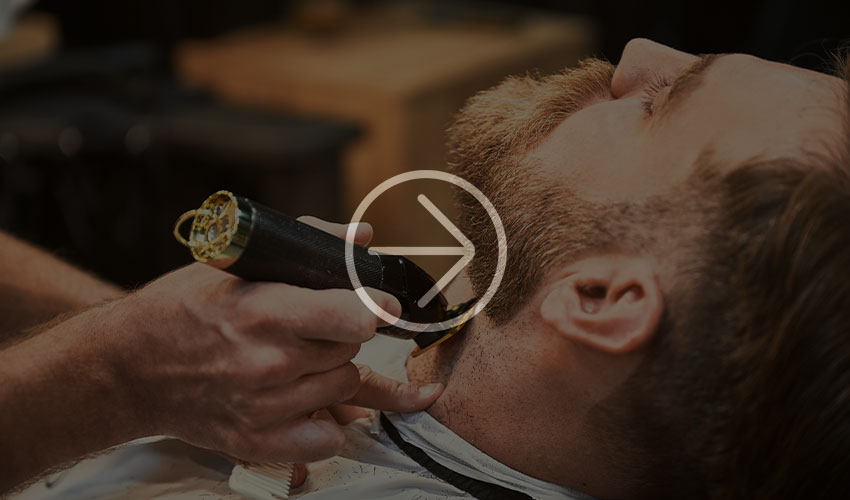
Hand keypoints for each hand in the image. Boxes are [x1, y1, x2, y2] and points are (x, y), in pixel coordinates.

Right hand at [107, 218, 440, 466]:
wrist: (129, 366)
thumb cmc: (182, 307)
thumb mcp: (236, 262)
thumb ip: (307, 243)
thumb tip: (362, 237)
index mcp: (265, 311)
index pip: (354, 317)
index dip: (376, 308)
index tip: (381, 305)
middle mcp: (268, 362)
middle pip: (353, 348)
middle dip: (342, 334)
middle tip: (308, 327)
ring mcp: (263, 407)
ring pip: (345, 387)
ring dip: (331, 372)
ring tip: (295, 358)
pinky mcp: (256, 442)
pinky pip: (326, 440)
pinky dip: (324, 422)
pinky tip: (303, 401)